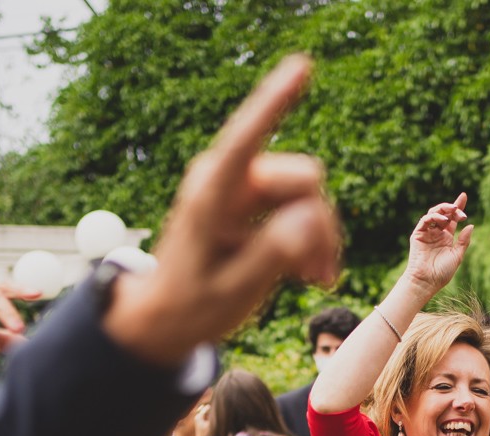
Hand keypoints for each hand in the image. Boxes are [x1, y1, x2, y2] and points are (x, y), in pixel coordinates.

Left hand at [104, 57, 342, 366]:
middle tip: (316, 274)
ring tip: (313, 279)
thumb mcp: (232, 291)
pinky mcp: (258, 201)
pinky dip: (313, 240)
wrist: (169, 315)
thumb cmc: (191, 304)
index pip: (246, 140)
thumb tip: (310, 219)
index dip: (276, 102)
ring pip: (310, 194)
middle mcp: (229, 179)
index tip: (302, 66)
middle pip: (301, 177)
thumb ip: (272, 255)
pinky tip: (311, 274)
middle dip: (318, 222)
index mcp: (210, 195)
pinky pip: (304, 207)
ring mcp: (245, 187)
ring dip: (319, 237)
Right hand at [400, 194, 472, 296]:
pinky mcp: (418, 234)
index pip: (453, 219)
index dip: (458, 206)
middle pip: (444, 213)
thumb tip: (471, 225)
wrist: (426, 281)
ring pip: (434, 213)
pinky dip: (433, 217)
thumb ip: (464, 241)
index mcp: (446, 237)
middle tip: (459, 211)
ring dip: (443, 210)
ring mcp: (427, 233)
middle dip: (452, 208)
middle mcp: (436, 233)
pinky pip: (425, 220)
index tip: (463, 196)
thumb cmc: (442, 272)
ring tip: (452, 212)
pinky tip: (442, 220)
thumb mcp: (457, 255)